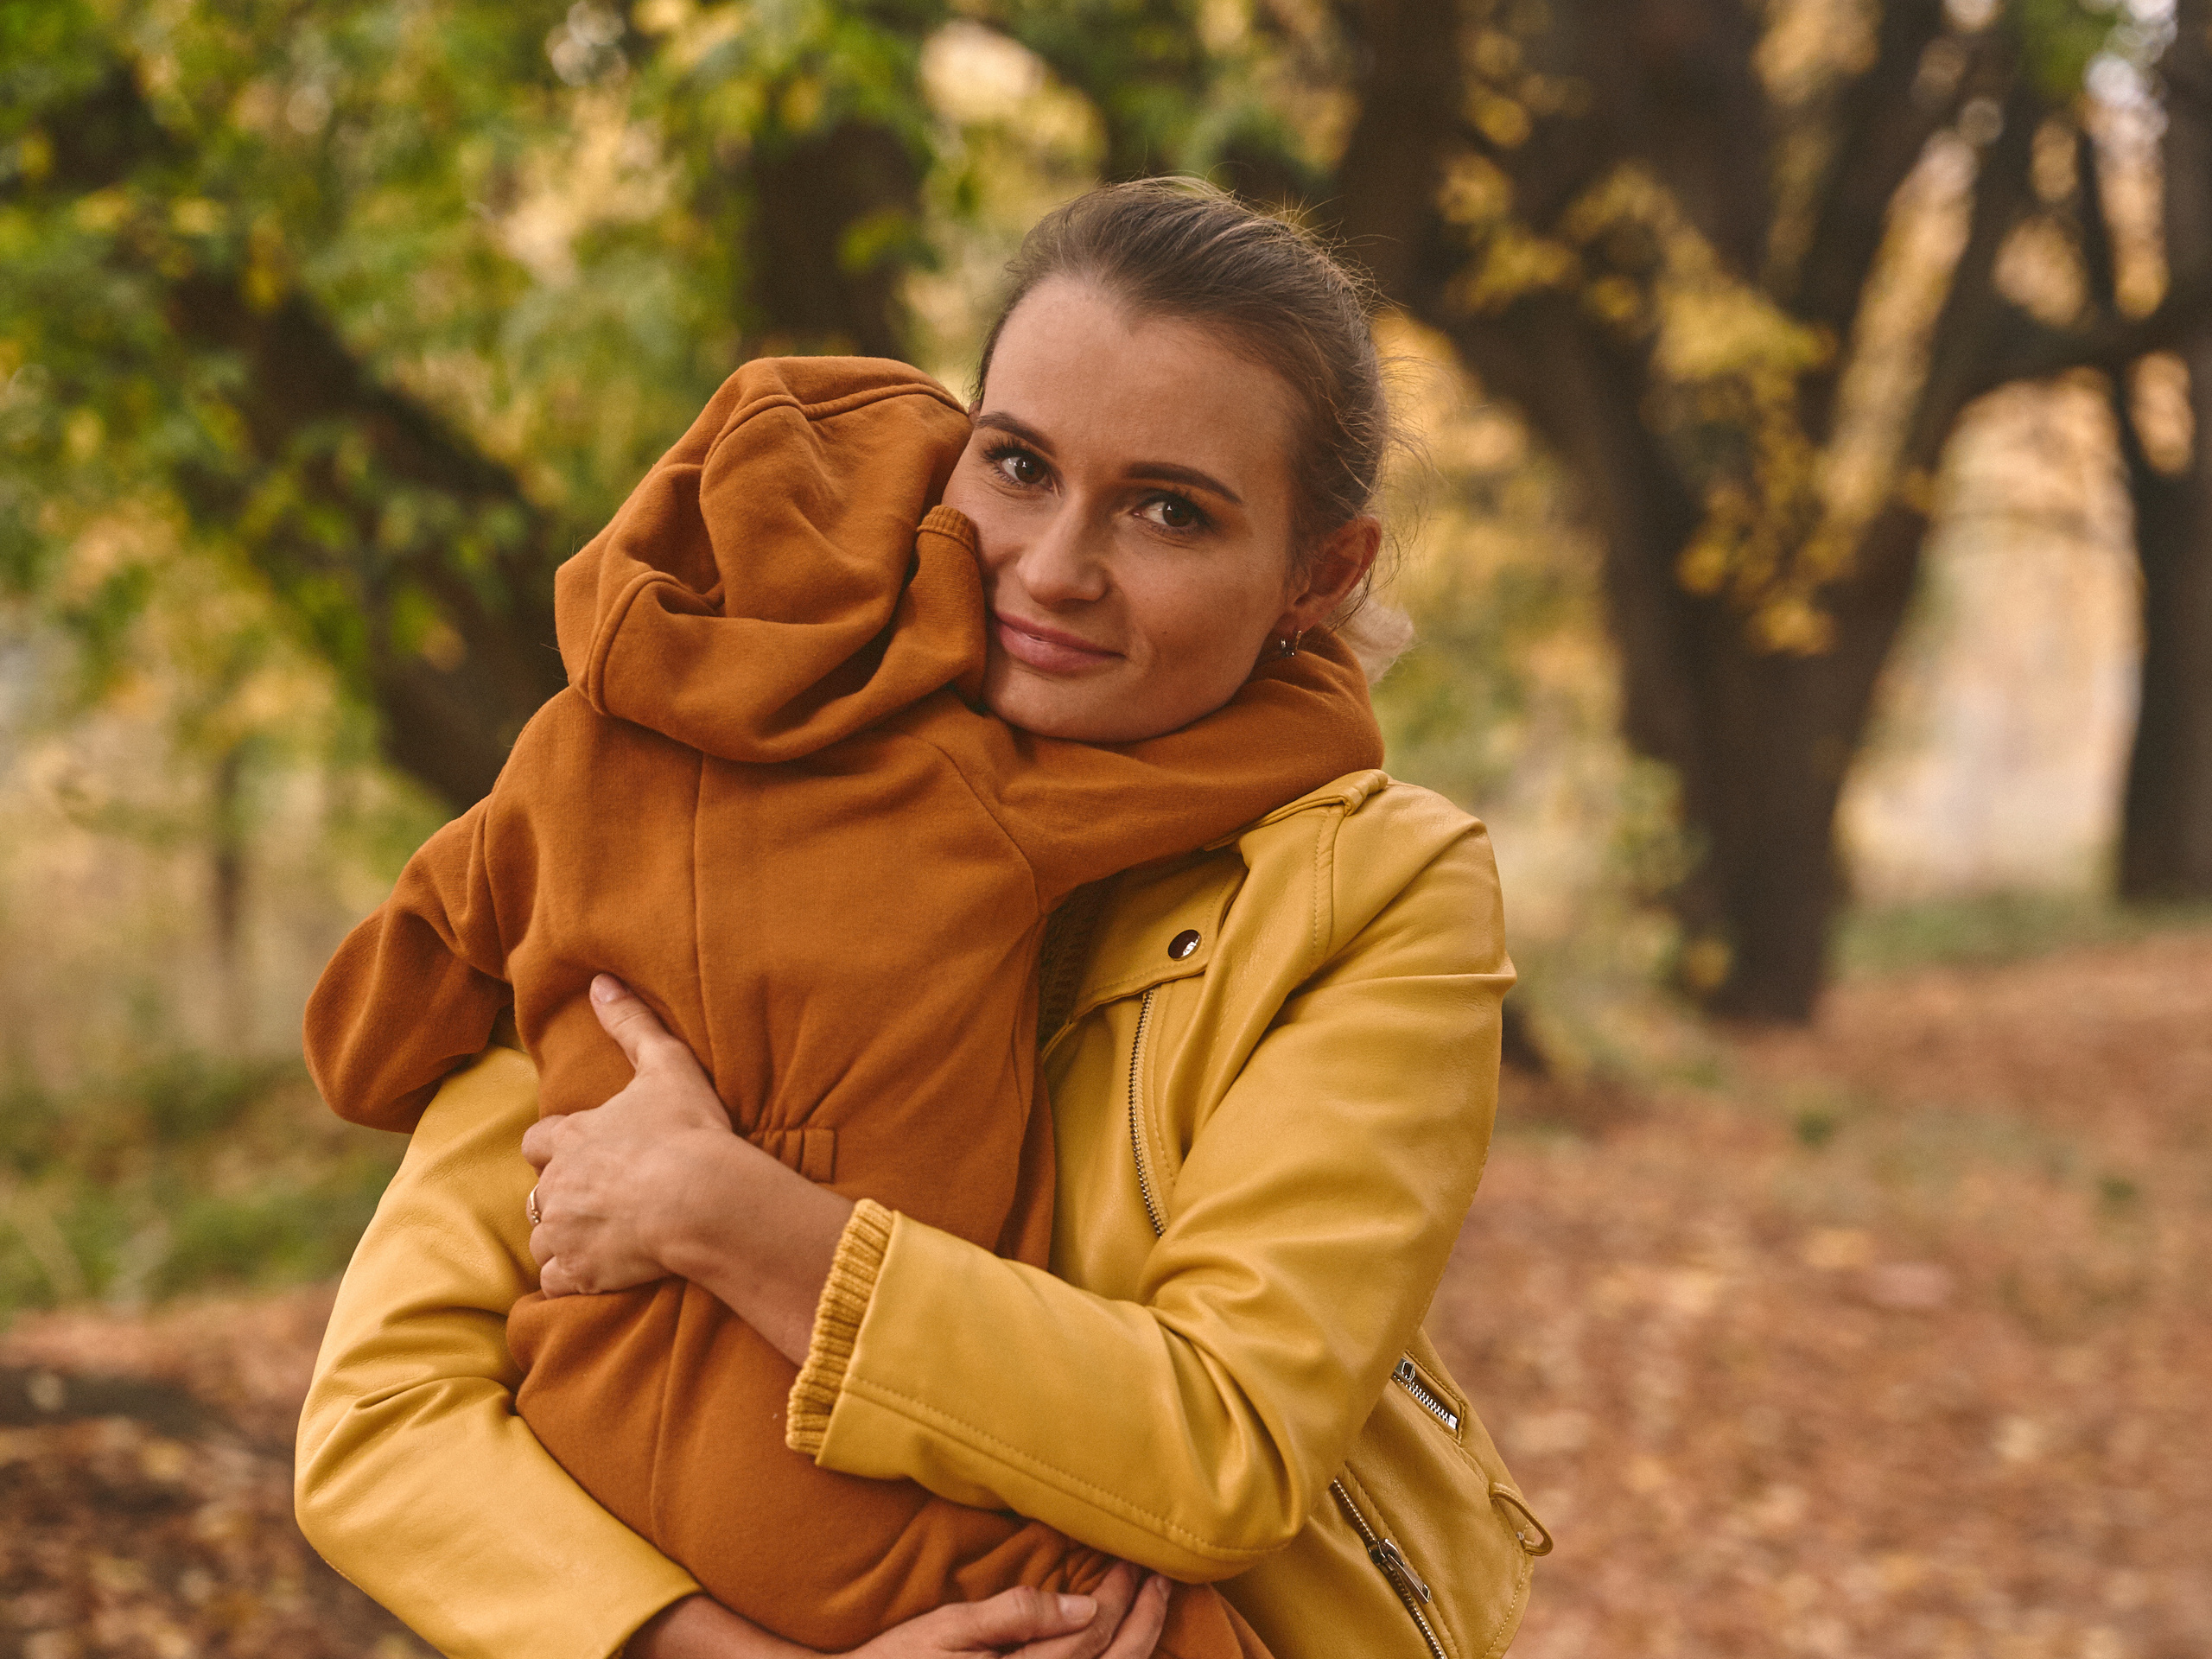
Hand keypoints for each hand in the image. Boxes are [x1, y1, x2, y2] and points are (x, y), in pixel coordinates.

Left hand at [522, 974, 746, 1298]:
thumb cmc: (687, 1131)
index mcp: (572, 1138)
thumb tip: (600, 981)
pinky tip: (597, 1274)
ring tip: (601, 1239)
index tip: (582, 1152)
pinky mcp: (579, 1272)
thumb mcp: (666, 1065)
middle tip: (601, 1199)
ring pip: (542, 1239)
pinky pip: (554, 1282)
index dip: (557, 1147)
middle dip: (562, 1196)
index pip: (538, 1142)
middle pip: (539, 1193)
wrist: (702, 1199)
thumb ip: (630, 1024)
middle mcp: (557, 1185)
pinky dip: (570, 1279)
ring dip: (563, 1238)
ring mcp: (564, 1231)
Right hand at [847, 1566, 1170, 1658]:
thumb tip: (1083, 1607)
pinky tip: (1125, 1642)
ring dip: (1141, 1643)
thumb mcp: (947, 1630)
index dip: (1120, 1595)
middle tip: (1161, 1576)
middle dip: (1146, 1620)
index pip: (1093, 1636)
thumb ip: (1015, 1616)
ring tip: (1155, 1601)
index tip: (1131, 1557)